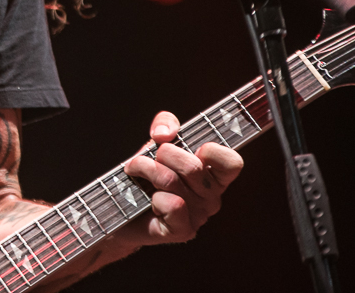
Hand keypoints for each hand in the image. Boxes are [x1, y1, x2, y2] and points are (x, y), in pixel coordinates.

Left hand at [121, 111, 242, 244]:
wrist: (122, 205)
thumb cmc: (146, 173)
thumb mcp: (157, 141)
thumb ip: (166, 124)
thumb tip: (165, 133)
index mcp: (214, 175)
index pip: (232, 162)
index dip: (212, 150)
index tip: (193, 147)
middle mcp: (212, 197)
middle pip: (193, 167)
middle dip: (163, 153)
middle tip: (151, 157)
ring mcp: (199, 216)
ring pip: (172, 181)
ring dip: (146, 169)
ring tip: (135, 170)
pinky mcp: (183, 230)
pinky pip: (171, 204)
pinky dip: (152, 196)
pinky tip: (147, 199)